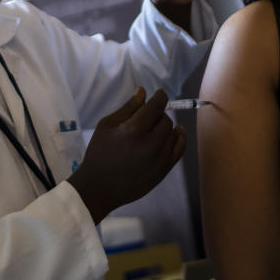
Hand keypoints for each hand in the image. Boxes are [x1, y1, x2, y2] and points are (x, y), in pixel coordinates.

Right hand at [68, 87, 185, 223]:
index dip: (160, 96)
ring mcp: (159, 159)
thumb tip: (143, 91)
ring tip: (153, 129)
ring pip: (173, 133)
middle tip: (147, 117)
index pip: (156, 106)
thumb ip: (128, 107)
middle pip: (165, 120)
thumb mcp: (107, 125)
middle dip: (158, 114)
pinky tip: (175, 132)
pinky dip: (179, 138)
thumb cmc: (99, 153)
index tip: (160, 93)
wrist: (99, 187)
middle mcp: (149, 145)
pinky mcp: (163, 171)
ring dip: (166, 127)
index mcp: (133, 130)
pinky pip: (179, 148)